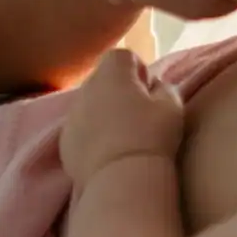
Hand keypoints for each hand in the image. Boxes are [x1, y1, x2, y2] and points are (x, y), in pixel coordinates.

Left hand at [60, 49, 186, 185]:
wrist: (122, 180)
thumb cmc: (151, 136)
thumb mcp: (172, 105)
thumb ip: (164, 87)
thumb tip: (154, 87)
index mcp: (112, 71)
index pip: (124, 56)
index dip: (139, 71)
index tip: (149, 93)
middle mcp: (86, 87)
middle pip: (103, 79)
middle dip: (119, 91)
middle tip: (138, 115)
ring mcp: (70, 115)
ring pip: (89, 105)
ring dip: (103, 113)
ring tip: (122, 137)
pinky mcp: (63, 142)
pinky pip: (80, 130)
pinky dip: (91, 135)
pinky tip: (108, 153)